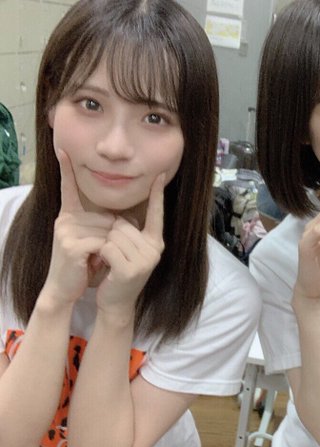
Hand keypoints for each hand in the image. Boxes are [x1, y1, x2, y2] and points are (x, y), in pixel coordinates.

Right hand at [41, 150, 114, 305]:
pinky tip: (93, 264)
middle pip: (108, 218)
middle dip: (113, 238)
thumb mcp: (93, 241)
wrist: (66, 289)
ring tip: (96, 260)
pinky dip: (105, 256)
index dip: (66, 170)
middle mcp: (65, 219)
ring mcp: (66, 231)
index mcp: (69, 215)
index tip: (62, 150)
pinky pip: (102, 243)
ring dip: (110, 249)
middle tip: (100, 255)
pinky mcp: (71, 245)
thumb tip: (123, 216)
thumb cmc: (84, 265)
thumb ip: (102, 226)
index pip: (69, 189)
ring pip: (108, 231)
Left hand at [95, 174, 165, 318]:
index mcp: (156, 241)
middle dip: (111, 235)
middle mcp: (155, 249)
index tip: (160, 174)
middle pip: (124, 224)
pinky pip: (109, 247)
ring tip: (110, 261)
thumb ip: (131, 232)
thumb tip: (124, 214)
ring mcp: (146, 259)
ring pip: (115, 235)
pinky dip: (102, 255)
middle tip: (111, 254)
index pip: (156, 213)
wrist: (116, 302)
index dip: (157, 194)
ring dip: (105, 245)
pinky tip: (107, 267)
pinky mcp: (132, 269)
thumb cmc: (118, 272)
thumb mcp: (129, 249)